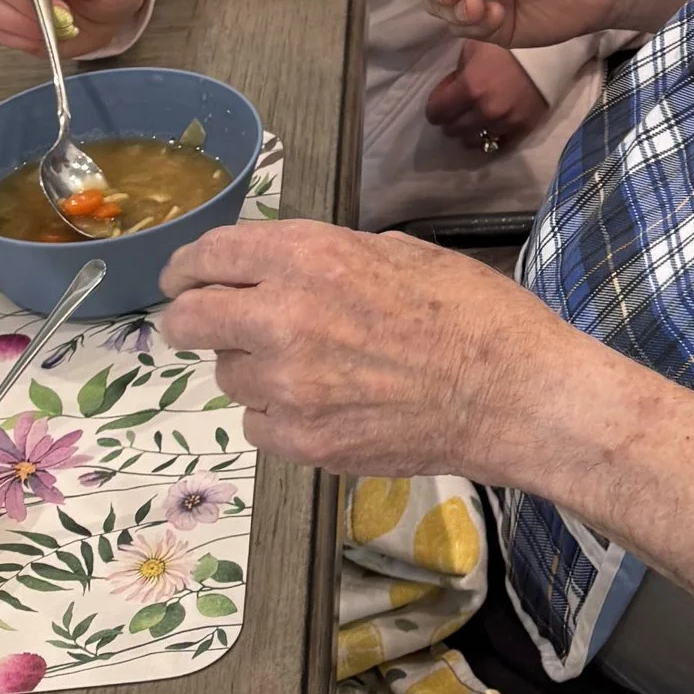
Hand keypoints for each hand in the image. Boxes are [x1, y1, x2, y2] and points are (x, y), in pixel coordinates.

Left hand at [157, 217, 576, 473]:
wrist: (510, 393)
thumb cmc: (470, 312)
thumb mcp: (399, 253)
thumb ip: (329, 258)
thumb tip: (286, 271)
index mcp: (310, 257)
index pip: (210, 255)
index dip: (187, 266)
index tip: (183, 277)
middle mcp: (283, 317)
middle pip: (190, 320)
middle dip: (189, 318)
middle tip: (202, 323)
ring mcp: (288, 386)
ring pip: (227, 375)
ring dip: (250, 367)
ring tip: (304, 366)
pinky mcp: (301, 441)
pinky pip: (258, 423)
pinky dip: (277, 414)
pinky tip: (321, 404)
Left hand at [424, 42, 548, 150]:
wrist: (552, 49)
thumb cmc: (510, 43)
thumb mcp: (476, 45)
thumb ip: (460, 70)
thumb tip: (452, 86)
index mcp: (470, 86)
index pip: (436, 112)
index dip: (436, 104)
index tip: (444, 96)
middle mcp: (485, 109)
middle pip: (452, 129)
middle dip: (450, 118)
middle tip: (458, 106)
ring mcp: (505, 122)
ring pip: (473, 141)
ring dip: (469, 131)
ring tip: (474, 118)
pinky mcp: (524, 128)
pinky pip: (498, 144)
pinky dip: (490, 136)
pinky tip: (491, 125)